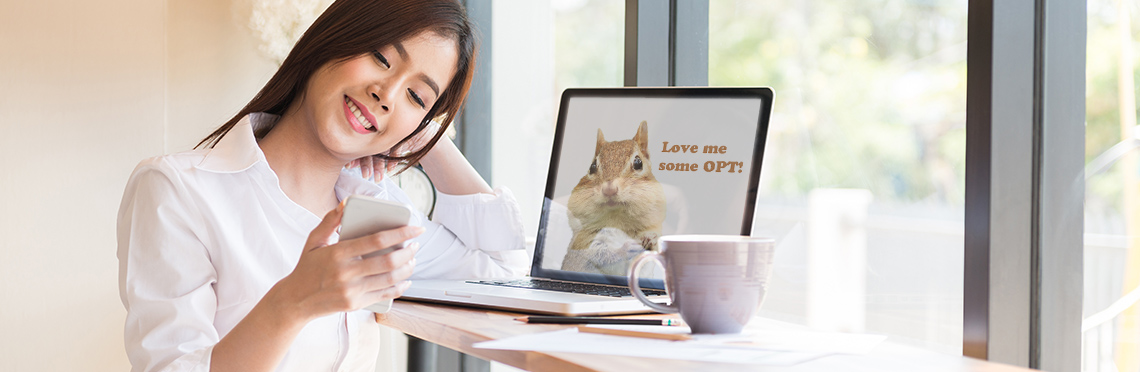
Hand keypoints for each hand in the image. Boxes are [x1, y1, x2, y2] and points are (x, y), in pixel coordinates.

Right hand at [273, 203, 422, 319]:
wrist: (295, 300)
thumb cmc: (307, 267)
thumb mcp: (314, 240)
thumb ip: (330, 220)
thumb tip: (347, 202)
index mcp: (337, 253)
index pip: (376, 240)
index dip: (400, 233)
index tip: (416, 228)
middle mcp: (345, 273)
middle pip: (387, 261)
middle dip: (408, 251)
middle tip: (416, 245)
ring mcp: (351, 291)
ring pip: (389, 279)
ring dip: (407, 268)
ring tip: (412, 259)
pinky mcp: (355, 304)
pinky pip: (384, 294)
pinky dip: (400, 287)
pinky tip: (406, 279)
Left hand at [346, 120, 440, 181]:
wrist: (423, 135)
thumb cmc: (401, 142)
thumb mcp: (385, 149)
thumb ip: (370, 153)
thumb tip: (349, 164)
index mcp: (374, 131)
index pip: (362, 143)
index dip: (357, 155)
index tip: (350, 166)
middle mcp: (382, 130)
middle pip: (371, 146)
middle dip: (367, 163)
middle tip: (365, 176)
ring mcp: (393, 131)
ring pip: (383, 148)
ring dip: (380, 165)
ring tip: (377, 178)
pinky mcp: (404, 132)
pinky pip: (397, 146)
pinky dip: (394, 159)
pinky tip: (391, 169)